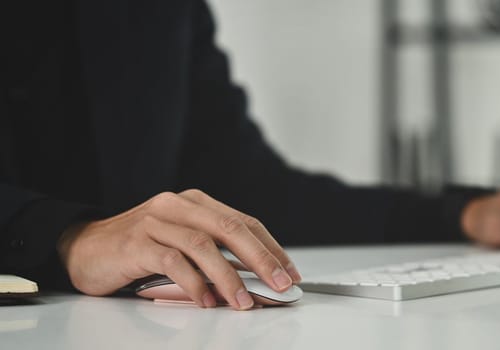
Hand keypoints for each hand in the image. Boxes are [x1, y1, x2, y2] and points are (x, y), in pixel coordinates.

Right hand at [58, 189, 300, 309]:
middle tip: (279, 284)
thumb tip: (256, 282)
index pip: (244, 222)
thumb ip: (215, 255)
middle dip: (261, 259)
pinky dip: (194, 283)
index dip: (271, 247)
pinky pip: (173, 261)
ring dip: (228, 277)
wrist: (82, 248)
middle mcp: (178, 205)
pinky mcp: (136, 242)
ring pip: (203, 245)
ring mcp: (155, 221)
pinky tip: (206, 301)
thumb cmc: (138, 249)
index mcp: (196, 202)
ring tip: (243, 302)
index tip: (289, 272)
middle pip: (230, 228)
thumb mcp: (181, 244)